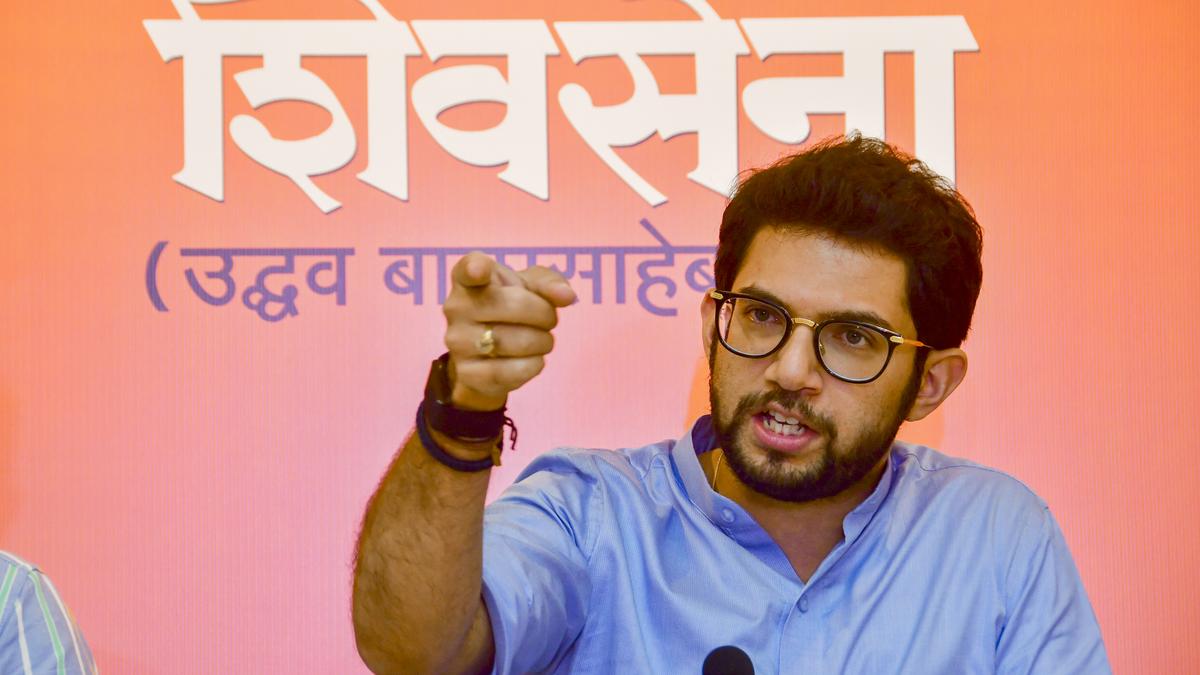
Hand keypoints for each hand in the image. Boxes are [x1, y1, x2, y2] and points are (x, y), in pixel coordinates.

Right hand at [442, 252, 576, 410]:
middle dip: (545, 314)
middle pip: (516, 305)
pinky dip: (534, 365)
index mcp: (468, 278)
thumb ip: (550, 283)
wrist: (488, 355)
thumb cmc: (511, 306)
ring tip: (540, 340)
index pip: (468, 269)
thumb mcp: (530, 286)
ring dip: (543, 341)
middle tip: (548, 320)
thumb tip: (567, 296)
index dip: (475, 268)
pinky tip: (530, 359)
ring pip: (518, 341)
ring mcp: (458, 342)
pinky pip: (513, 371)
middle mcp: (456, 307)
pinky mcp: (468, 373)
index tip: (480, 270)